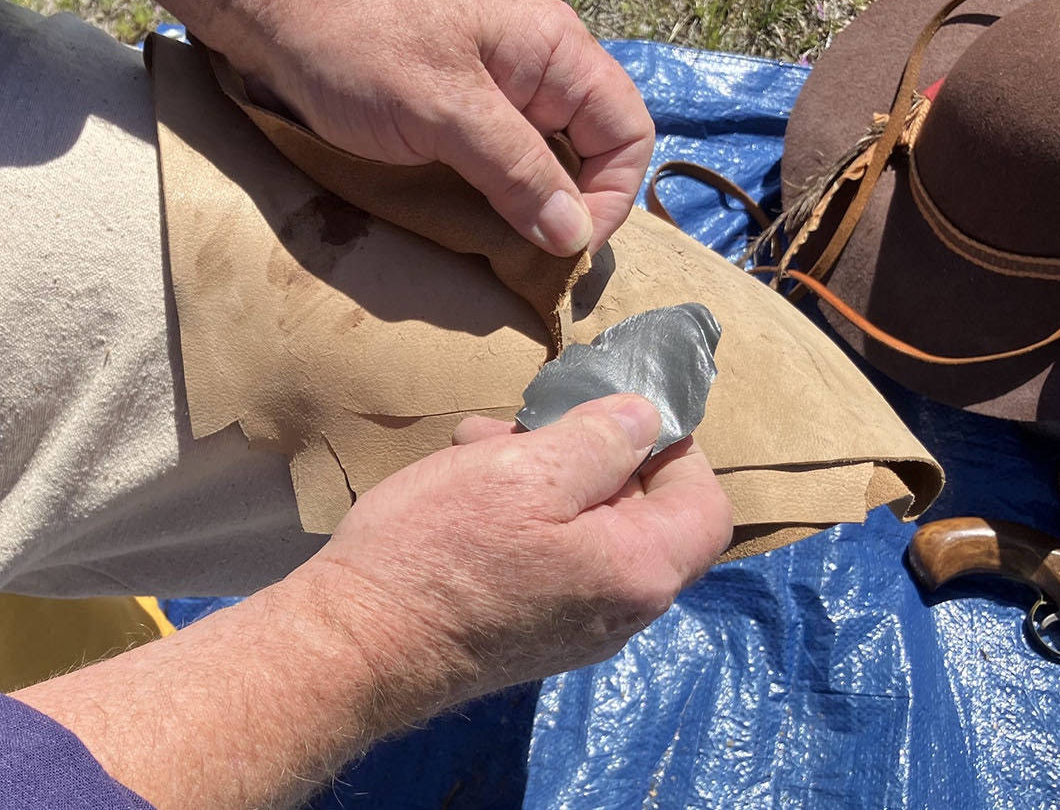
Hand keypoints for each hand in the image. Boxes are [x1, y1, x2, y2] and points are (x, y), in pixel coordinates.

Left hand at [228, 0, 654, 256]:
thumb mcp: (443, 111)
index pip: (627, 134)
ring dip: (526, 218)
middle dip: (569, 215)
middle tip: (532, 269)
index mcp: (554, 52)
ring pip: (539, 172)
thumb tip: (574, 236)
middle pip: (589, 158)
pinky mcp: (451, 124)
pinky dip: (489, 209)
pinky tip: (468, 236)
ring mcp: (492, 100)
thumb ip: (515, 170)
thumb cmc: (357, 43)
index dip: (611, 199)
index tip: (566, 250)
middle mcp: (534, 75)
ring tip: (500, 261)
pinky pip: (493, 174)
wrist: (269, 13)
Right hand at [289, 394, 732, 713]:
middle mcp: (619, 613)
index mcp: (638, 572)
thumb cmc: (438, 552)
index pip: (704, 504)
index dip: (674, 448)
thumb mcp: (521, 468)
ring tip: (474, 446)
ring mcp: (572, 631)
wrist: (354, 648)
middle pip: (642, 516)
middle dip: (587, 453)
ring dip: (541, 478)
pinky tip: (462, 491)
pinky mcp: (527, 636)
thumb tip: (647, 418)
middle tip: (522, 419)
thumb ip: (599, 440)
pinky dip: (521, 518)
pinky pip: (551, 563)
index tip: (614, 411)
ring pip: (587, 533)